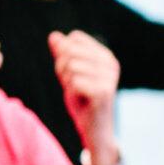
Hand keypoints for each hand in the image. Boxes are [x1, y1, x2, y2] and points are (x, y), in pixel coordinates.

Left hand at [52, 30, 120, 146]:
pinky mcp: (103, 91)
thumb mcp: (69, 74)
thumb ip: (62, 54)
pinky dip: (72, 92)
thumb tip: (53, 35)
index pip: (74, 39)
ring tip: (78, 93)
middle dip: (63, 69)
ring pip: (71, 66)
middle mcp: (110, 63)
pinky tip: (81, 101)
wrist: (95, 129)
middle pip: (70, 51)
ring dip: (67, 82)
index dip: (64, 55)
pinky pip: (74, 82)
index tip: (73, 72)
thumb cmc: (83, 101)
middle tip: (73, 85)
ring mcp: (108, 77)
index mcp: (105, 56)